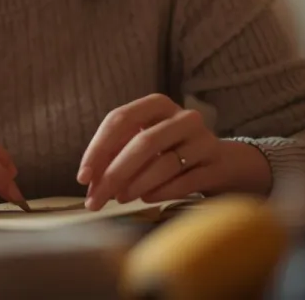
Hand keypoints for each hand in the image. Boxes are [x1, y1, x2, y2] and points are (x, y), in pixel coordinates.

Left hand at [77, 94, 271, 209]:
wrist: (221, 163)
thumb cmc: (171, 152)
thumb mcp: (144, 144)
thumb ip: (116, 155)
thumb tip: (90, 181)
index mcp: (157, 104)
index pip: (120, 119)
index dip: (98, 149)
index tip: (82, 177)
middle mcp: (182, 116)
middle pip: (142, 142)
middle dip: (114, 174)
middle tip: (96, 200)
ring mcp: (203, 139)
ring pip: (165, 162)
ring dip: (136, 184)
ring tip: (120, 198)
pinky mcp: (217, 163)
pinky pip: (186, 180)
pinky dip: (162, 191)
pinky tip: (146, 199)